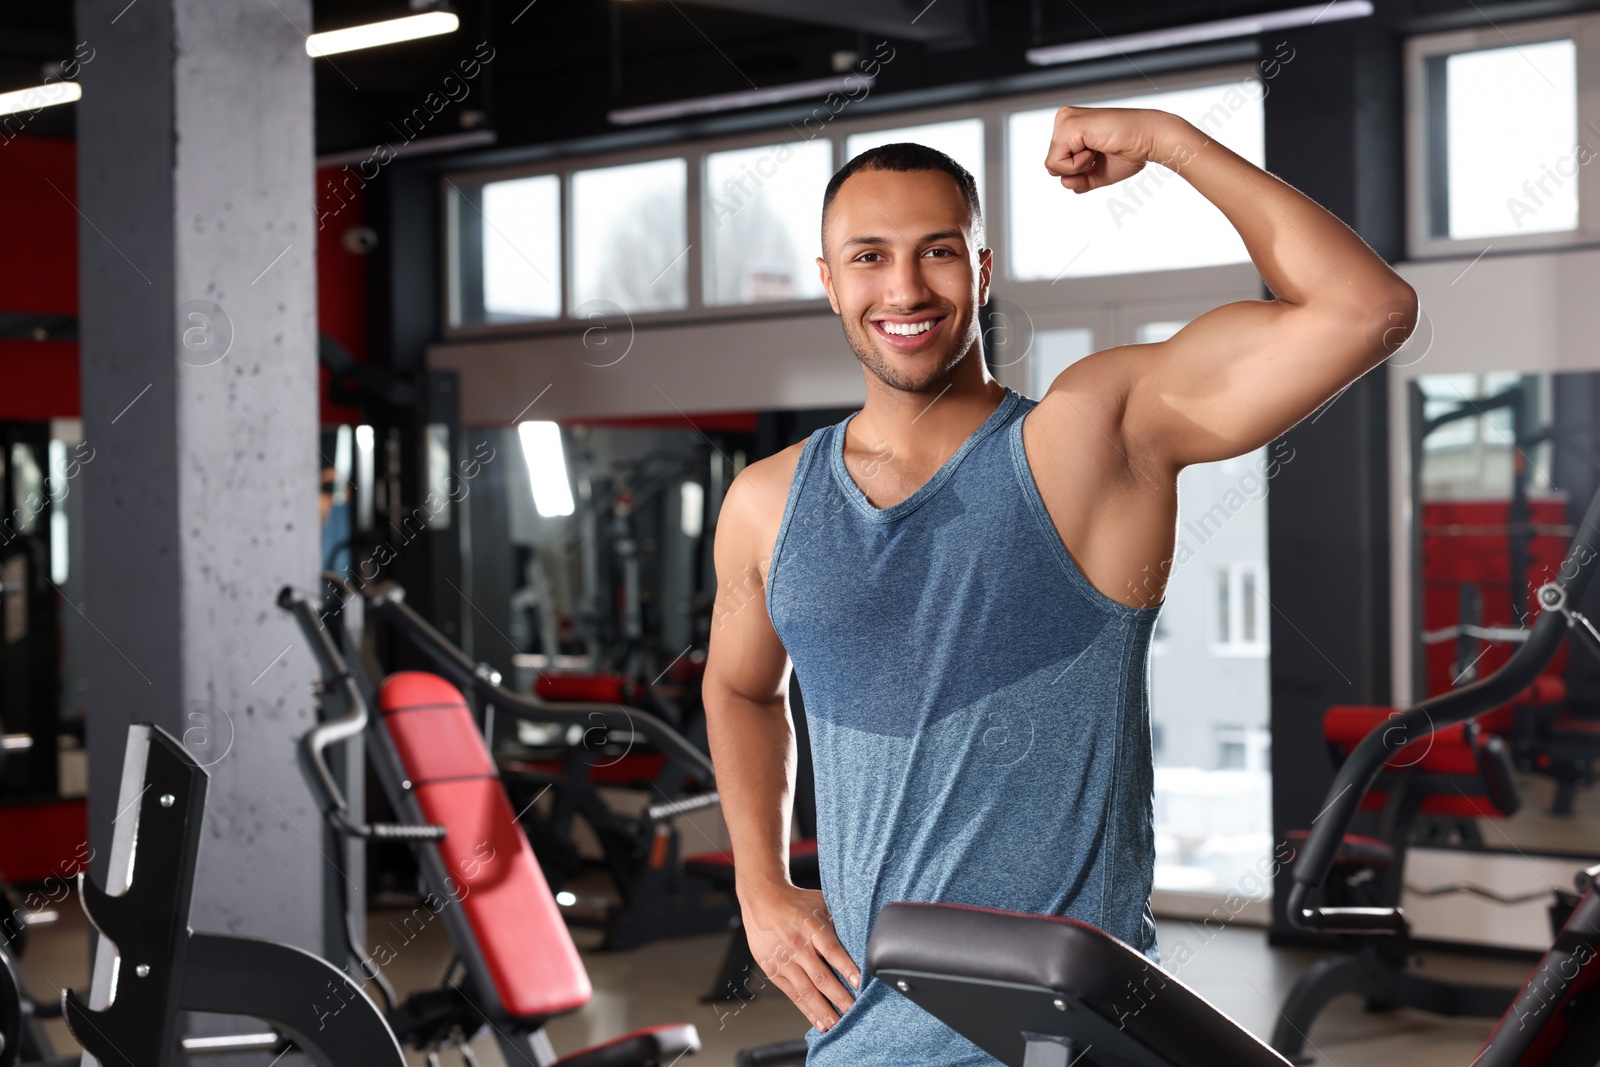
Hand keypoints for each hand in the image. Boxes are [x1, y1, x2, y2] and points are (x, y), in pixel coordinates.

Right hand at [740, 882, 858, 1031]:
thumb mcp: (821, 903)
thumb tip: (865, 935)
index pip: (832, 950)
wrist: (762, 898)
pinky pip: (793, 994)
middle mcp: (797, 946)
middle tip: (854, 1012)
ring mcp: (784, 960)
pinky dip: (807, 1009)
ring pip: (807, 990)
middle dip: (839, 997)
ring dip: (824, 1010)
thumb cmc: (796, 902)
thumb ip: (839, 921)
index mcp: (812, 927)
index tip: (859, 983)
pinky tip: (819, 1021)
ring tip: (838, 1025)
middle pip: (821, 976)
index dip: (846, 967)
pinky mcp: (773, 970)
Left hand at [1044, 105, 1185, 193]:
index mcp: (1070, 127)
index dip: (1078, 171)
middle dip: (1077, 170)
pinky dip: (1078, 165)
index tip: (1099, 154)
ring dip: (1078, 167)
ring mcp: (1065, 120)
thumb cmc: (1128, 152)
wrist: (1148, 139)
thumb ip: (1078, 181)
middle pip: (1052, 165)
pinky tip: (1095, 148)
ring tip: (1098, 148)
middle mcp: (1064, 119)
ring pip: (1052, 165)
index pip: (1057, 163)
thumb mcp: (1097, 174)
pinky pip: (1057, 163)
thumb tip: (1063, 183)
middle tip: (1099, 152)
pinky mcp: (1068, 127)